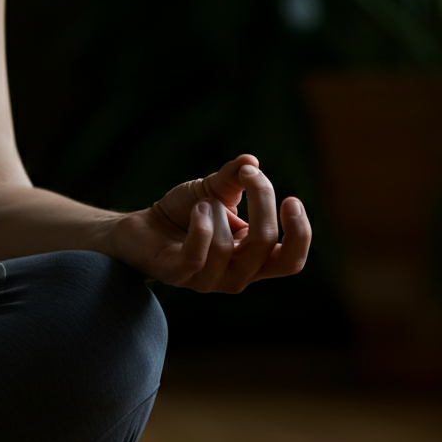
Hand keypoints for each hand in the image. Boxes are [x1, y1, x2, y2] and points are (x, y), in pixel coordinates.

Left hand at [108, 154, 311, 291]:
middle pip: (266, 246)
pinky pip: (197, 255)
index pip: (291, 261)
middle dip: (261, 202)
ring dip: (217, 211)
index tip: (291, 199)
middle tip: (248, 175)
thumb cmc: (185, 213)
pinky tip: (197, 210)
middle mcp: (236, 275)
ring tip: (203, 203)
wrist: (142, 227)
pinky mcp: (178, 275)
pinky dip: (200, 226)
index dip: (300, 234)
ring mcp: (207, 280)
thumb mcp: (215, 189)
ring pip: (228, 248)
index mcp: (254, 258)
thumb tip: (252, 162)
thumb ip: (236, 177)